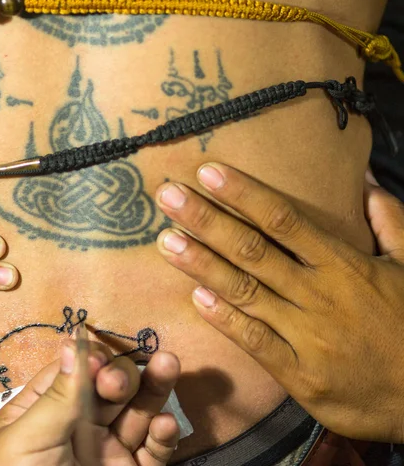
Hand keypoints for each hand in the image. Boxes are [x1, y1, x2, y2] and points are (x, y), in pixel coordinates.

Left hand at [0, 344, 180, 465]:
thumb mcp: (26, 441)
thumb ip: (57, 395)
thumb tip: (73, 339)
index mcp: (46, 411)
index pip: (75, 370)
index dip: (90, 358)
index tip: (97, 361)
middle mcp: (80, 427)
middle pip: (110, 385)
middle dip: (120, 375)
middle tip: (115, 386)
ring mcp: (109, 451)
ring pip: (138, 411)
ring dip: (155, 386)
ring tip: (169, 363)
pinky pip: (154, 451)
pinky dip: (164, 435)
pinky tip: (164, 424)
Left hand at [155, 163, 403, 442]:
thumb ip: (390, 222)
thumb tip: (364, 180)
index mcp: (343, 265)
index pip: (283, 219)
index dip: (243, 194)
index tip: (208, 172)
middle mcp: (318, 295)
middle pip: (252, 250)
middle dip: (206, 220)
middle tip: (167, 196)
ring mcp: (307, 336)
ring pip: (245, 292)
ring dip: (202, 264)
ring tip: (166, 241)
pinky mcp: (300, 375)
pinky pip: (255, 342)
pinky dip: (225, 320)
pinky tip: (195, 298)